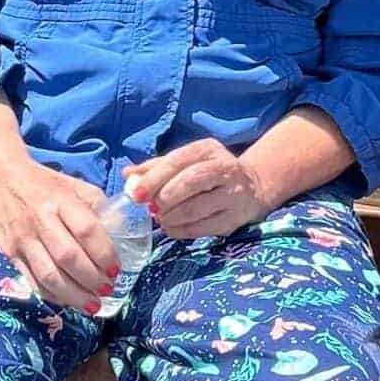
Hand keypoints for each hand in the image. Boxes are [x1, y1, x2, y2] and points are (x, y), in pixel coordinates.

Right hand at [0, 159, 121, 311]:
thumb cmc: (41, 183)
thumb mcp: (71, 185)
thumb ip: (94, 206)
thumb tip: (119, 230)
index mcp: (60, 199)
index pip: (87, 230)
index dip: (104, 253)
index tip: (116, 269)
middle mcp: (40, 219)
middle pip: (69, 257)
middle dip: (92, 279)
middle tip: (108, 289)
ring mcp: (22, 238)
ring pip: (50, 276)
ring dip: (74, 296)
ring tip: (93, 305)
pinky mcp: (9, 253)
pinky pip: (33, 281)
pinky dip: (53, 296)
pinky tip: (69, 301)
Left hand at [125, 139, 269, 241]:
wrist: (252, 186)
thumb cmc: (207, 173)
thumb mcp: (185, 162)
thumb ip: (156, 168)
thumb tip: (127, 176)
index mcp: (207, 149)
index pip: (177, 160)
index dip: (153, 178)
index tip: (135, 195)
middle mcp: (224, 168)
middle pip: (190, 181)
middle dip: (163, 198)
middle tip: (150, 209)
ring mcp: (233, 194)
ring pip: (197, 207)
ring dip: (172, 217)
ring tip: (160, 219)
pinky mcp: (235, 218)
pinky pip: (204, 227)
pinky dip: (183, 231)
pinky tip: (172, 228)